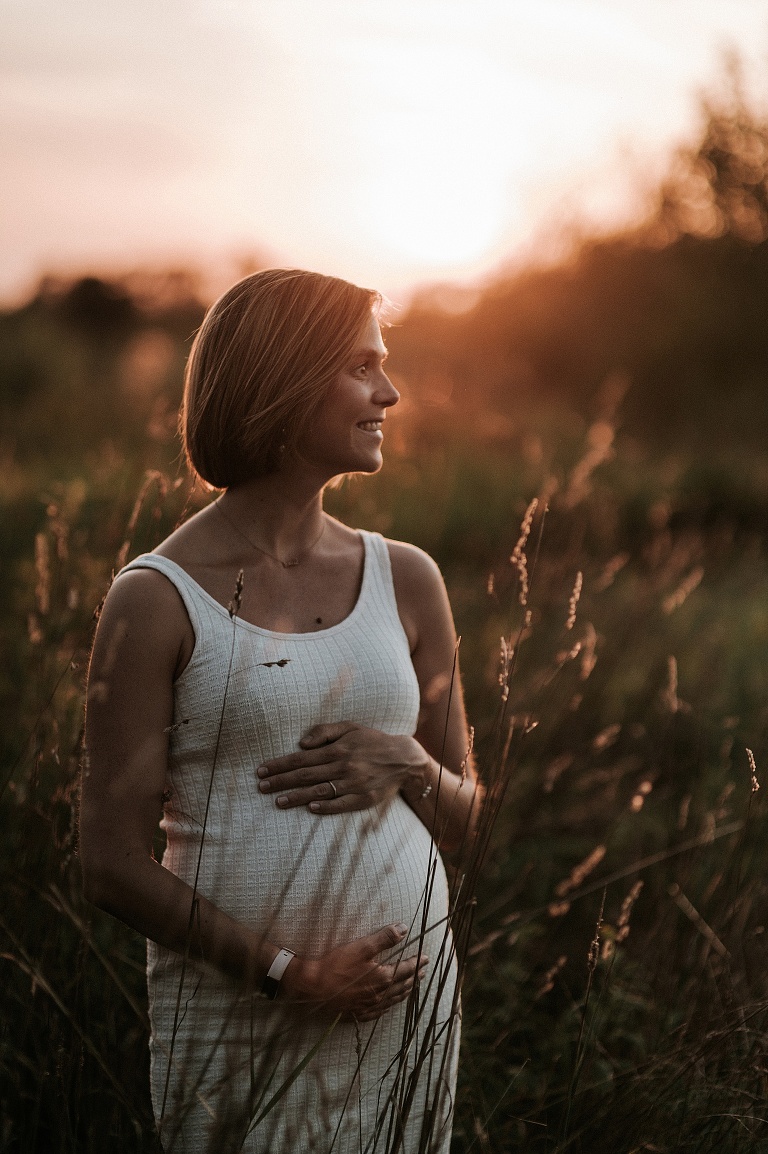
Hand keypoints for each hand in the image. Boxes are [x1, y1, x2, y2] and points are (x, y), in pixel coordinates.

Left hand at [256, 722, 428, 813]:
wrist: (404, 759)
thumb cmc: (372, 741)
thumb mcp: (350, 727)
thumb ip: (324, 731)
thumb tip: (301, 743)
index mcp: (337, 749)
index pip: (300, 759)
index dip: (279, 765)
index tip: (261, 771)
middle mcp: (343, 766)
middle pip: (305, 776)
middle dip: (280, 781)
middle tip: (261, 787)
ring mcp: (353, 784)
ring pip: (319, 791)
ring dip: (296, 797)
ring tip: (278, 802)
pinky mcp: (363, 798)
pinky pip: (341, 804)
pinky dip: (325, 806)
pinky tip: (310, 808)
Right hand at [281, 923, 427, 1020]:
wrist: (313, 988)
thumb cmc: (336, 965)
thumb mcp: (361, 946)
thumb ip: (384, 938)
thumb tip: (404, 928)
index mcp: (383, 978)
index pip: (406, 969)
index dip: (417, 962)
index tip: (426, 958)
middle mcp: (379, 995)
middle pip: (403, 986)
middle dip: (414, 977)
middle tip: (422, 971)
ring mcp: (369, 1007)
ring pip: (393, 1000)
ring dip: (405, 992)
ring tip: (412, 986)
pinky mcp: (358, 1014)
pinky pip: (380, 1012)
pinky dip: (390, 1005)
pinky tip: (389, 1004)